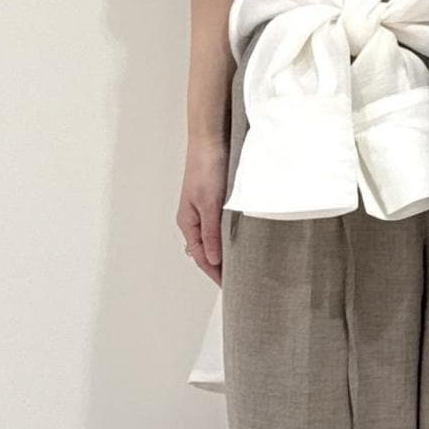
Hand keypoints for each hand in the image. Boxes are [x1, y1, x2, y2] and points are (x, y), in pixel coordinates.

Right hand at [176, 136, 228, 285]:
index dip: (215, 274)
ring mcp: (204, 209)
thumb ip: (211, 233)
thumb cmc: (207, 168)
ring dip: (224, 253)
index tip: (229, 288)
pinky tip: (239, 241)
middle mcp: (194, 218)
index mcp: (188, 222)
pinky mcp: (215, 200)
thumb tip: (213, 260)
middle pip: (206, 251)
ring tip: (240, 267)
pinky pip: (220, 226)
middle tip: (238, 282)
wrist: (211, 140)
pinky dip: (228, 238)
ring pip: (213, 239)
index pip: (201, 257)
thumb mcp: (210, 203)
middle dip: (219, 267)